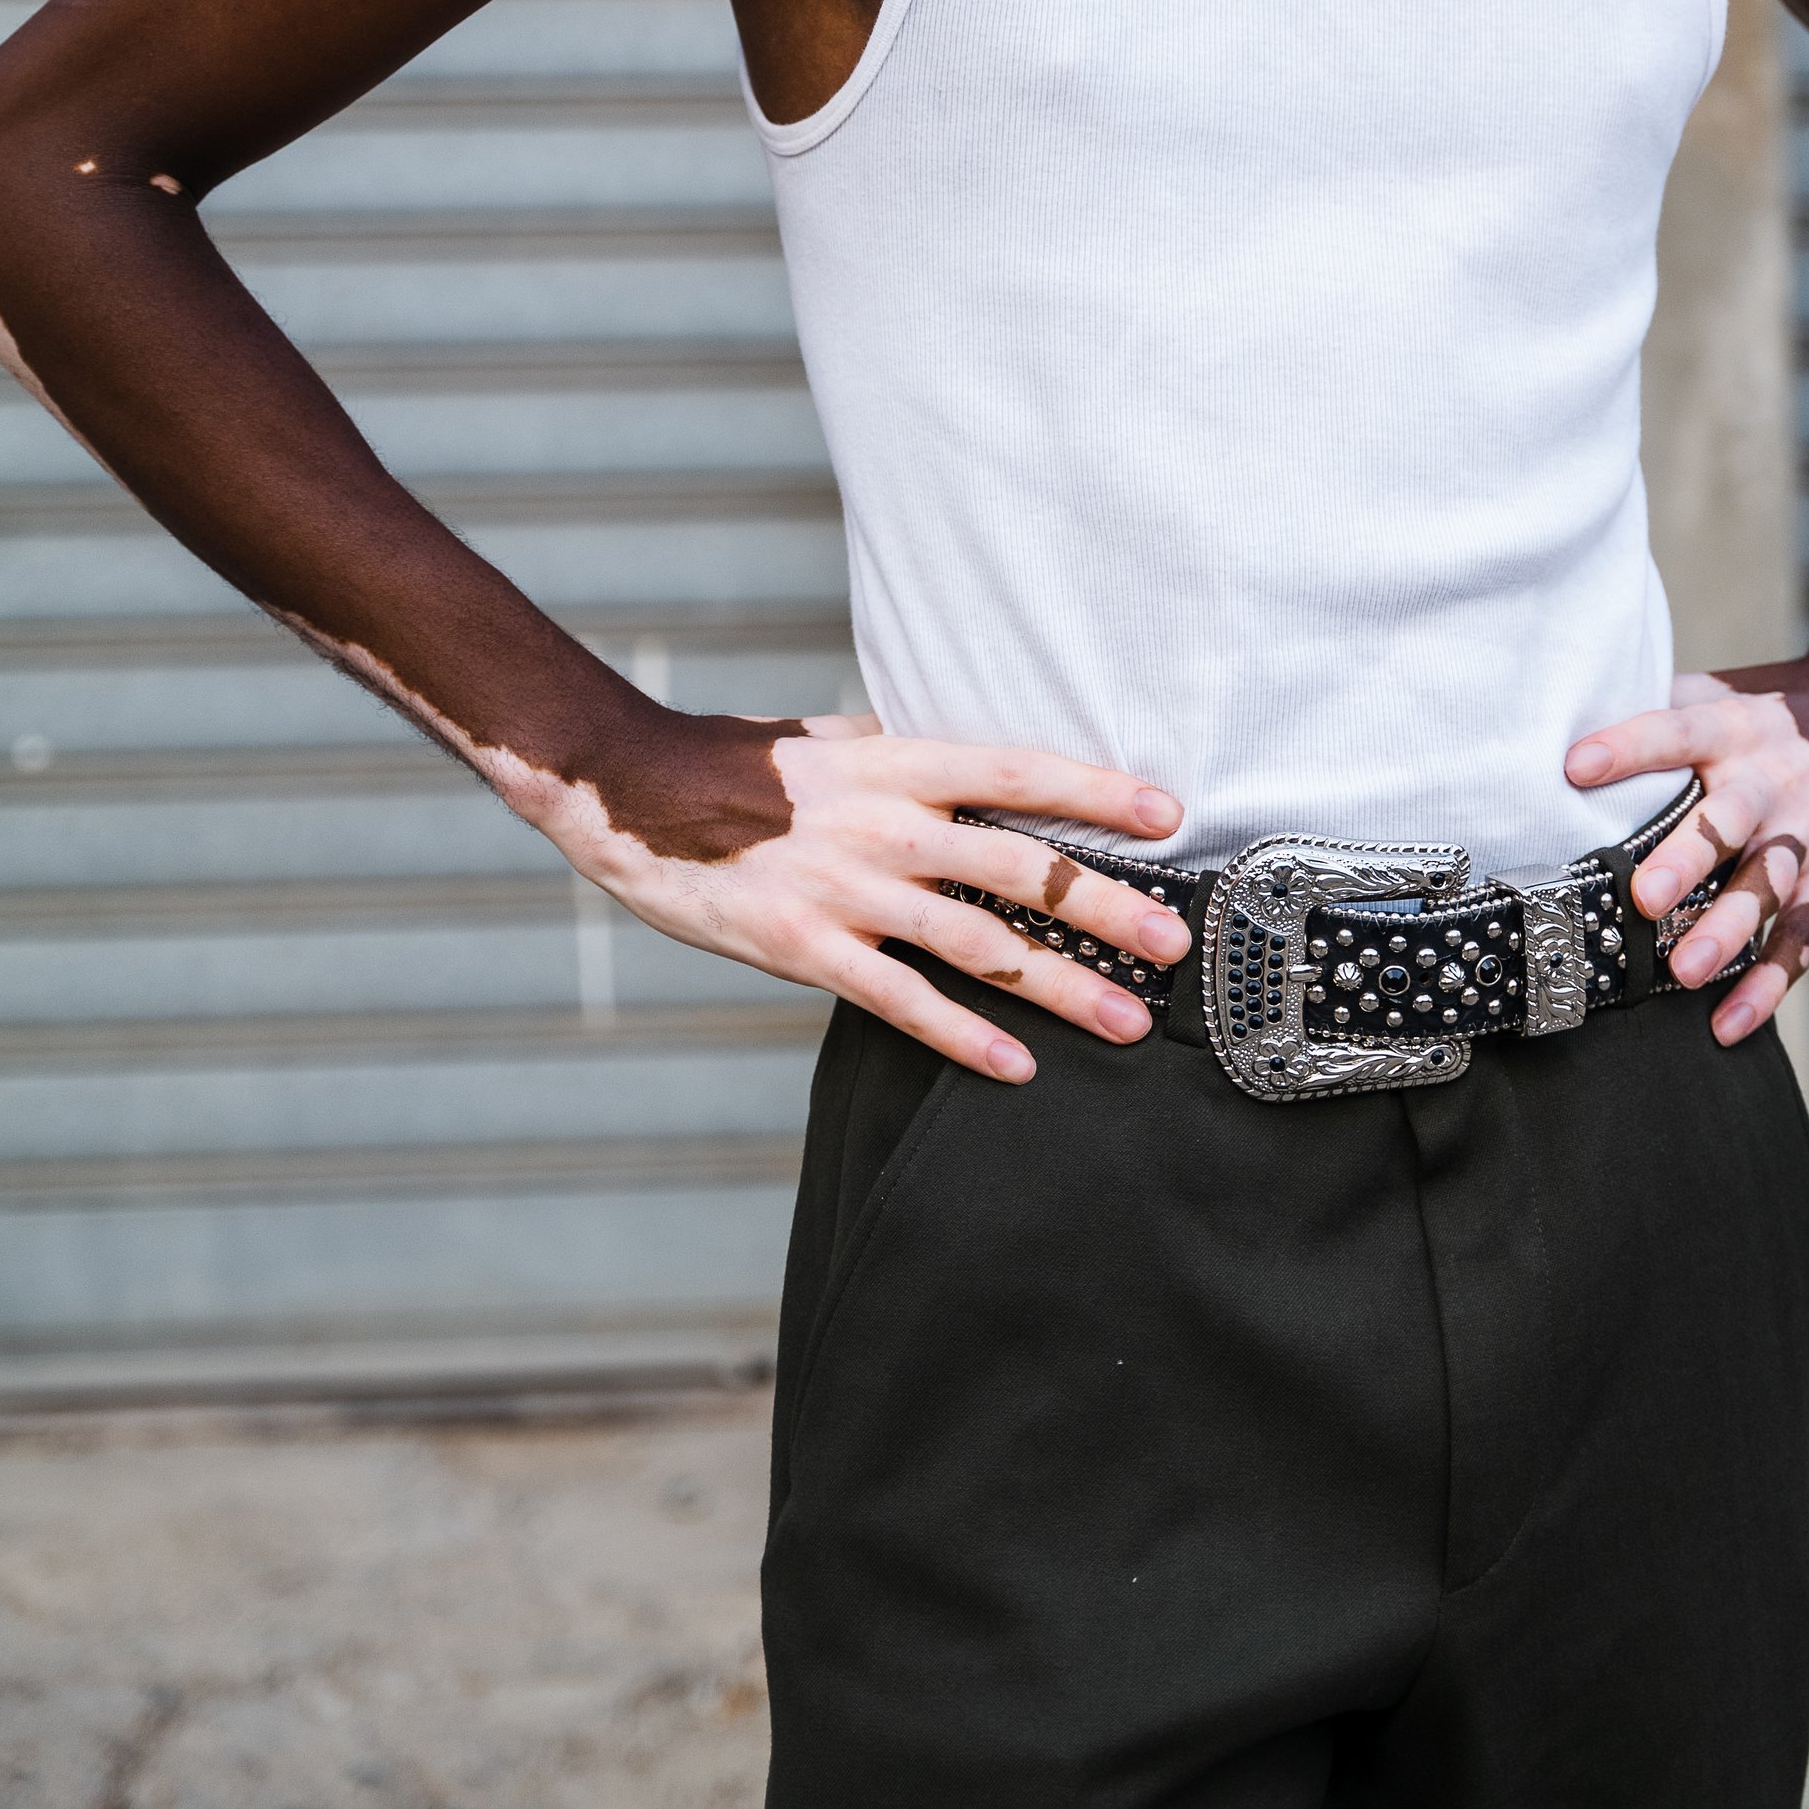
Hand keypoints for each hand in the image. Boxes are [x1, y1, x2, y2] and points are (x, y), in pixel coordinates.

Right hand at [541, 706, 1191, 1085]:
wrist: (634, 793)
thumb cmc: (741, 763)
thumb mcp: (833, 741)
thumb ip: (903, 758)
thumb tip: (962, 762)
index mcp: (899, 764)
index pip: (1019, 772)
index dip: (1096, 792)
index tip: (1169, 814)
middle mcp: (885, 825)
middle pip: (1018, 867)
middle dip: (1106, 907)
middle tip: (1174, 942)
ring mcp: (848, 892)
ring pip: (977, 946)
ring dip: (1061, 987)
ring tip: (1126, 1022)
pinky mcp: (806, 950)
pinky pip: (901, 1003)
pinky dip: (964, 1038)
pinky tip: (1017, 1066)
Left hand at [1564, 650, 1808, 1045]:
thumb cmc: (1771, 713)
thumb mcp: (1722, 693)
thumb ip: (1657, 708)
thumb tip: (1558, 718)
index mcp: (1733, 725)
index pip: (1676, 729)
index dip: (1629, 747)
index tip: (1576, 767)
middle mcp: (1771, 779)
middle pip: (1727, 818)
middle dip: (1687, 858)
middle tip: (1643, 896)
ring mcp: (1807, 832)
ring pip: (1768, 885)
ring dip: (1727, 930)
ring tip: (1682, 971)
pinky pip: (1803, 937)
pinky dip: (1768, 983)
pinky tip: (1729, 1022)